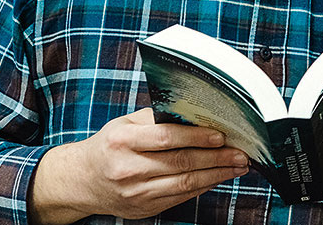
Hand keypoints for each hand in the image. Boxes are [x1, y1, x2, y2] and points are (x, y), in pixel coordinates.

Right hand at [29, 108, 248, 223]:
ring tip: (237, 166)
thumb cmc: (109, 146)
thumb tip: (195, 113)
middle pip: (180, 163)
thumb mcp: (126, 123)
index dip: (197, 137)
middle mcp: (127, 169)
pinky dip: (203, 186)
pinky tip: (218, 177)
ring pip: (185, 183)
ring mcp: (136, 193)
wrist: (82, 181)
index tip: (221, 135)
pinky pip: (180, 197)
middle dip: (216, 158)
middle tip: (240, 153)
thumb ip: (156, 118)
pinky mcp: (144, 209)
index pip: (166, 138)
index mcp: (122, 141)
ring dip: (216, 175)